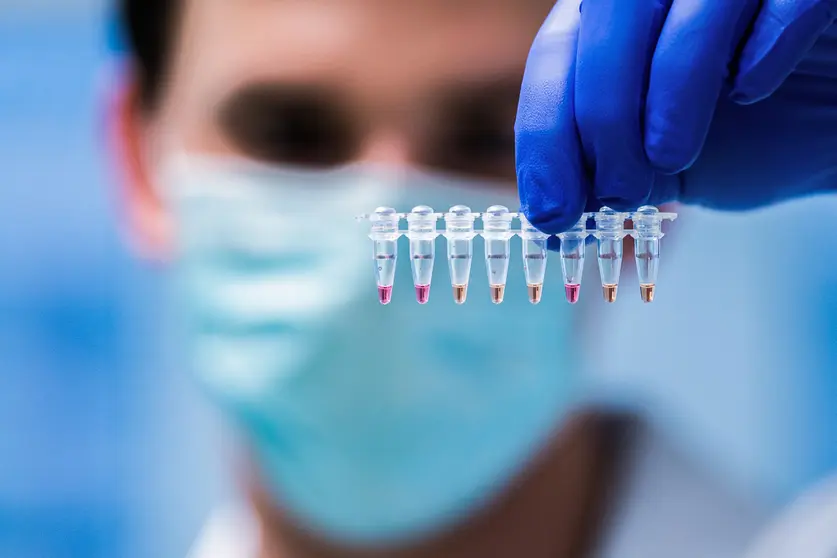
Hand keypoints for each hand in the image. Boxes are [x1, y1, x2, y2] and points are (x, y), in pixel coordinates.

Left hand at [516, 0, 836, 233]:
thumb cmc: (752, 136)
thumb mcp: (664, 166)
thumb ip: (607, 173)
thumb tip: (547, 214)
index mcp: (619, 20)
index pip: (556, 55)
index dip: (544, 134)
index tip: (550, 212)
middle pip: (605, 17)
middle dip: (600, 115)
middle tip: (619, 191)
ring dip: (668, 87)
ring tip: (672, 157)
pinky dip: (761, 46)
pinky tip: (752, 92)